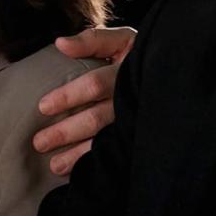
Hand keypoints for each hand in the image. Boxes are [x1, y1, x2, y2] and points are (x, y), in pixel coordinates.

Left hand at [33, 27, 136, 175]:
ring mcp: (137, 122)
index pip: (94, 85)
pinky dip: (98, 164)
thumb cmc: (139, 55)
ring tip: (54, 167)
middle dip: (66, 132)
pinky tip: (81, 175)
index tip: (42, 107)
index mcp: (125, 73)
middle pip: (96, 119)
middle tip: (39, 143)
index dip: (68, 96)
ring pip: (105, 142)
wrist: (176, 73)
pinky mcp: (139, 139)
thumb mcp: (122, 40)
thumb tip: (60, 44)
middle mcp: (132, 100)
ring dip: (78, 156)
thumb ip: (92, 41)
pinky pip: (118, 154)